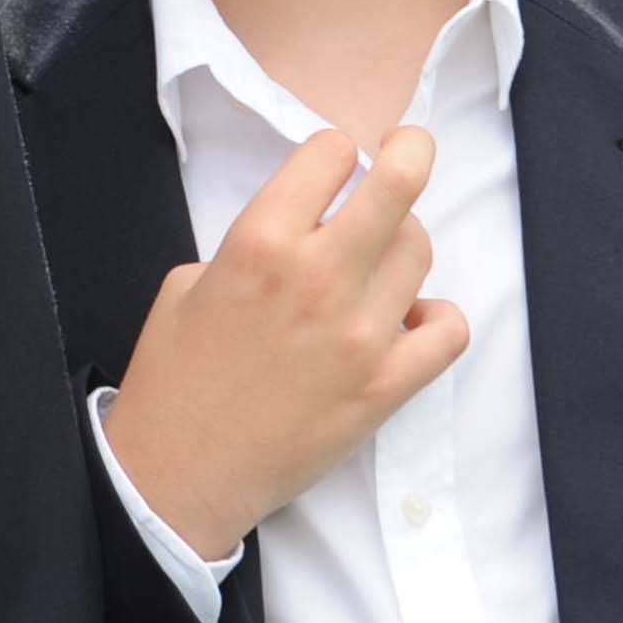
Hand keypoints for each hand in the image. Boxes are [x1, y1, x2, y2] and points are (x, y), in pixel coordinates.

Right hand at [101, 126, 469, 560]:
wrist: (177, 474)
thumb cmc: (173, 377)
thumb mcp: (188, 283)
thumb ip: (251, 245)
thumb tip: (302, 231)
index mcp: (259, 242)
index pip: (329, 153)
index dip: (333, 154)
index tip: (333, 168)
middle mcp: (316, 278)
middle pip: (399, 184)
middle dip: (410, 151)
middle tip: (407, 148)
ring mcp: (358, 334)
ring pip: (420, 250)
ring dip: (404, 245)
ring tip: (380, 263)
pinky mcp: (383, 387)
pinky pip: (448, 331)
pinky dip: (437, 318)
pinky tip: (410, 320)